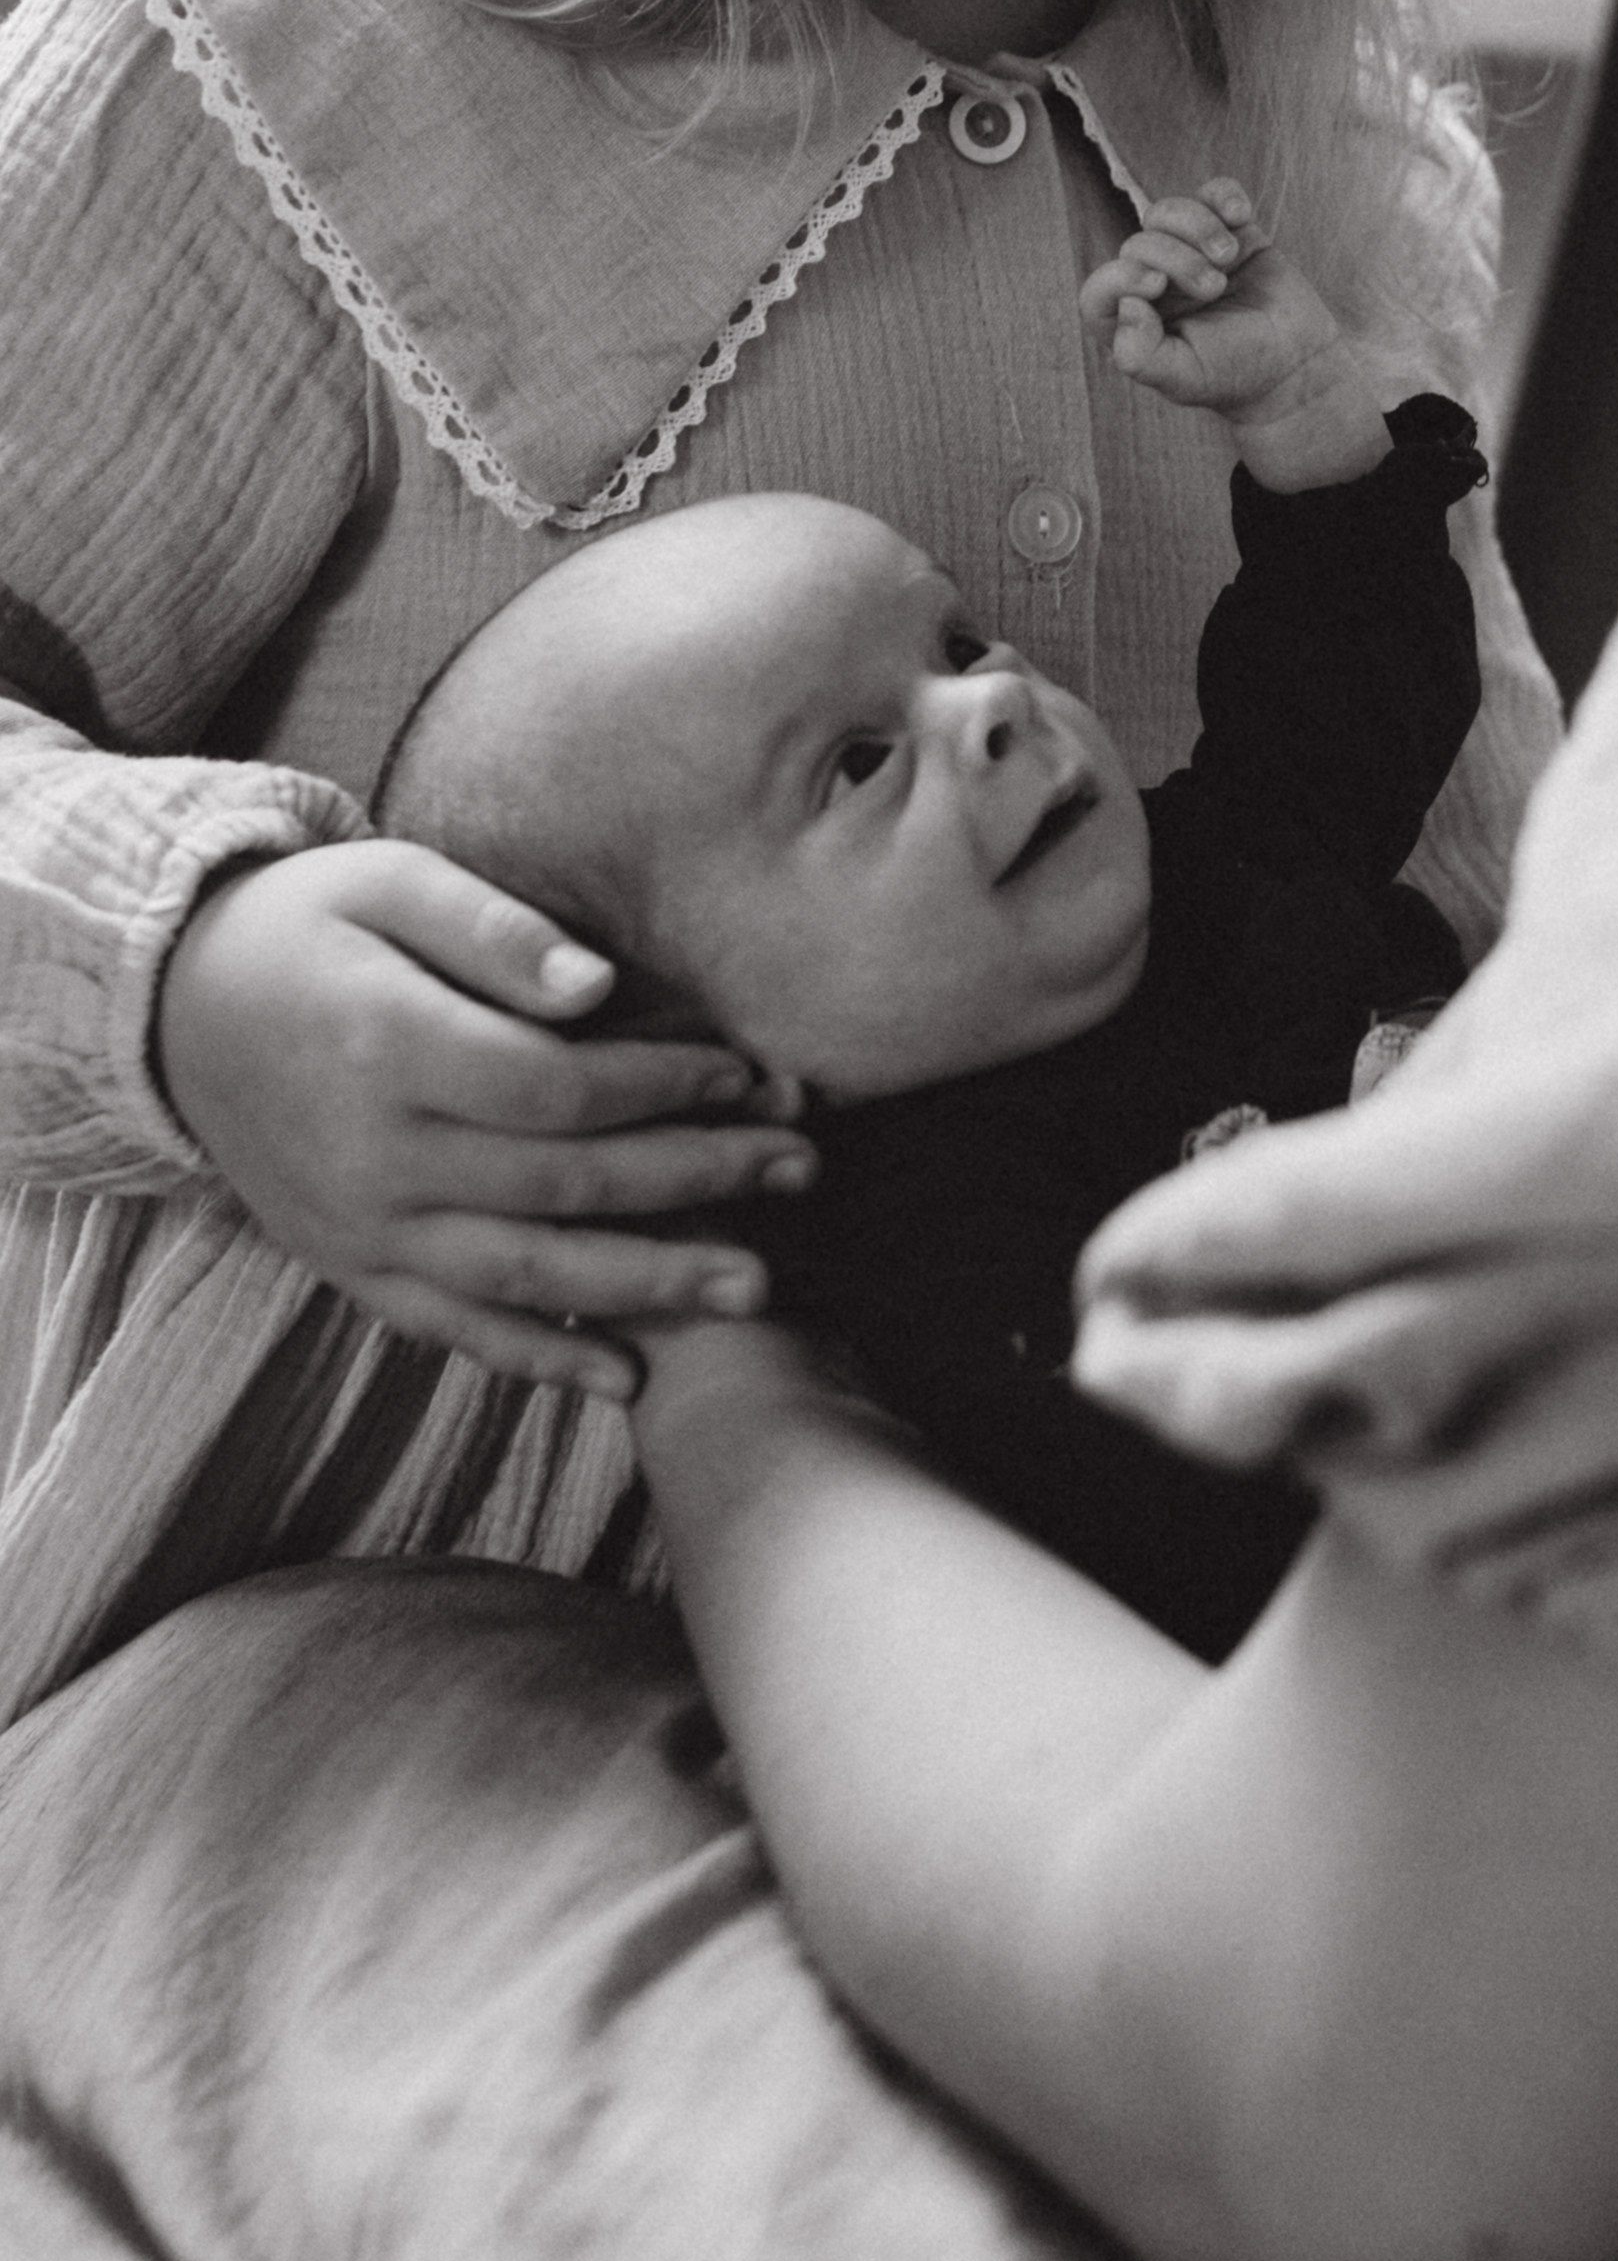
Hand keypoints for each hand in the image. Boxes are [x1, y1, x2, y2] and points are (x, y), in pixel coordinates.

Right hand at [156, 840, 815, 1402]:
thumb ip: (494, 931)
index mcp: (386, 1048)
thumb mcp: (386, 881)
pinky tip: (628, 1378)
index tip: (745, 1070)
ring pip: (527, 1276)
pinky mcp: (354, 1271)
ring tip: (754, 1286)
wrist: (171, 1009)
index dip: (664, 1086)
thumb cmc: (304, 927)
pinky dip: (542, 1361)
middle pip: (564, 1184)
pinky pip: (456, 1331)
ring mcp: (362, 1229)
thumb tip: (601, 985)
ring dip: (649, 1285)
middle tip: (802, 1167)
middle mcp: (374, 1157)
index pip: (557, 1087)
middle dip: (696, 1178)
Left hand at [1080, 181, 1392, 491]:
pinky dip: (1224, 196)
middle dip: (1176, 258)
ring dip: (1198, 226)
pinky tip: (1241, 217)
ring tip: (1228, 257)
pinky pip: (1213, 192)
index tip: (1156, 284)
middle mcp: (1157, 284)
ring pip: (1169, 211)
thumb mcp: (1185, 377)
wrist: (1297, 362)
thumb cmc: (1237, 374)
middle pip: (1139, 243)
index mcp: (1137, 323)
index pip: (1100, 290)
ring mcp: (1192, 253)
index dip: (1118, 277)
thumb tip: (1127, 306)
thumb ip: (1141, 356)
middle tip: (1214, 287)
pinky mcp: (1230, 231)